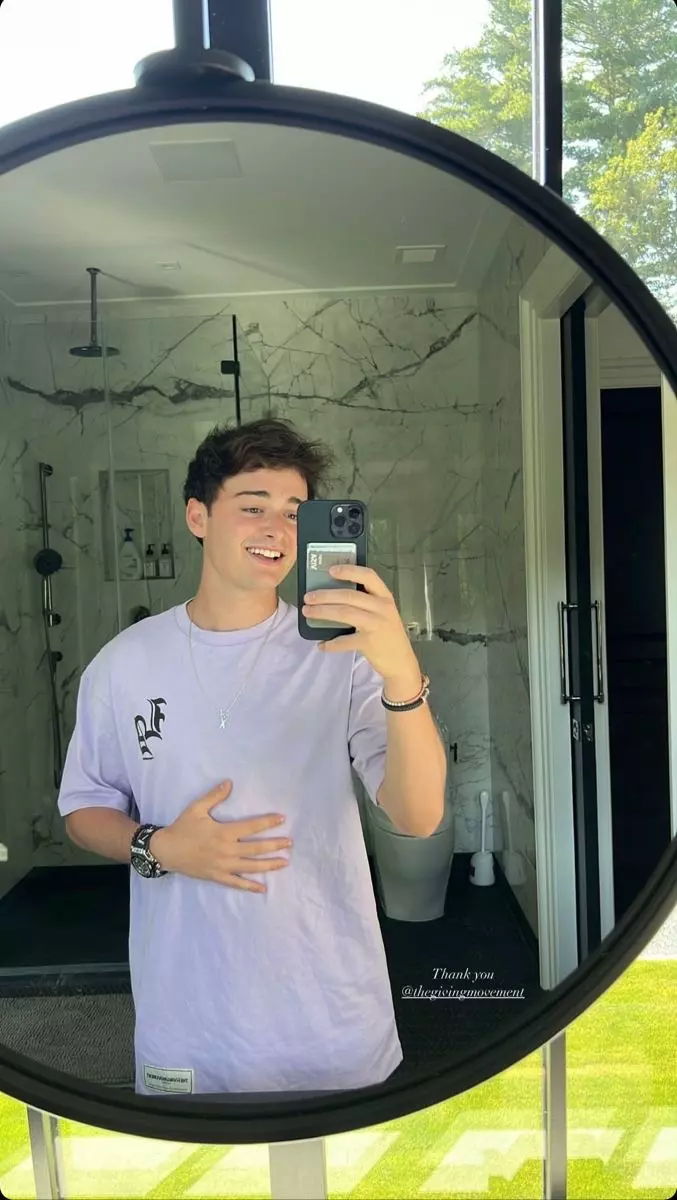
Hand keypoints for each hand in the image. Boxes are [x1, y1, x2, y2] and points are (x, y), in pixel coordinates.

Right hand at [150, 780, 291, 892]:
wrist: (165, 851)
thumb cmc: (182, 828)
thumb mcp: (196, 808)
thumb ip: (214, 796)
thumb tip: (229, 782)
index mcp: (223, 832)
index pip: (251, 827)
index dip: (267, 822)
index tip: (281, 819)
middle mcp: (226, 850)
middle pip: (256, 849)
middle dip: (274, 845)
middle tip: (290, 843)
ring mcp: (222, 866)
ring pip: (250, 867)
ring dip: (269, 865)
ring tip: (284, 862)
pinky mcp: (217, 877)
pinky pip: (236, 884)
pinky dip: (250, 886)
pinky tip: (263, 888)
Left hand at [302, 563, 420, 683]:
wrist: (401, 662)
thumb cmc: (388, 634)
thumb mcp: (383, 613)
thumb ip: (366, 603)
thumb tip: (334, 595)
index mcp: (385, 597)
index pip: (368, 576)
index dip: (349, 571)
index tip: (331, 570)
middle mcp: (382, 608)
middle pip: (349, 595)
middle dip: (325, 595)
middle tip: (309, 597)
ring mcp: (376, 625)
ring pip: (344, 613)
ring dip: (323, 612)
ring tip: (308, 611)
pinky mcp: (369, 642)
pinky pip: (344, 640)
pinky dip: (331, 643)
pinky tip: (322, 645)